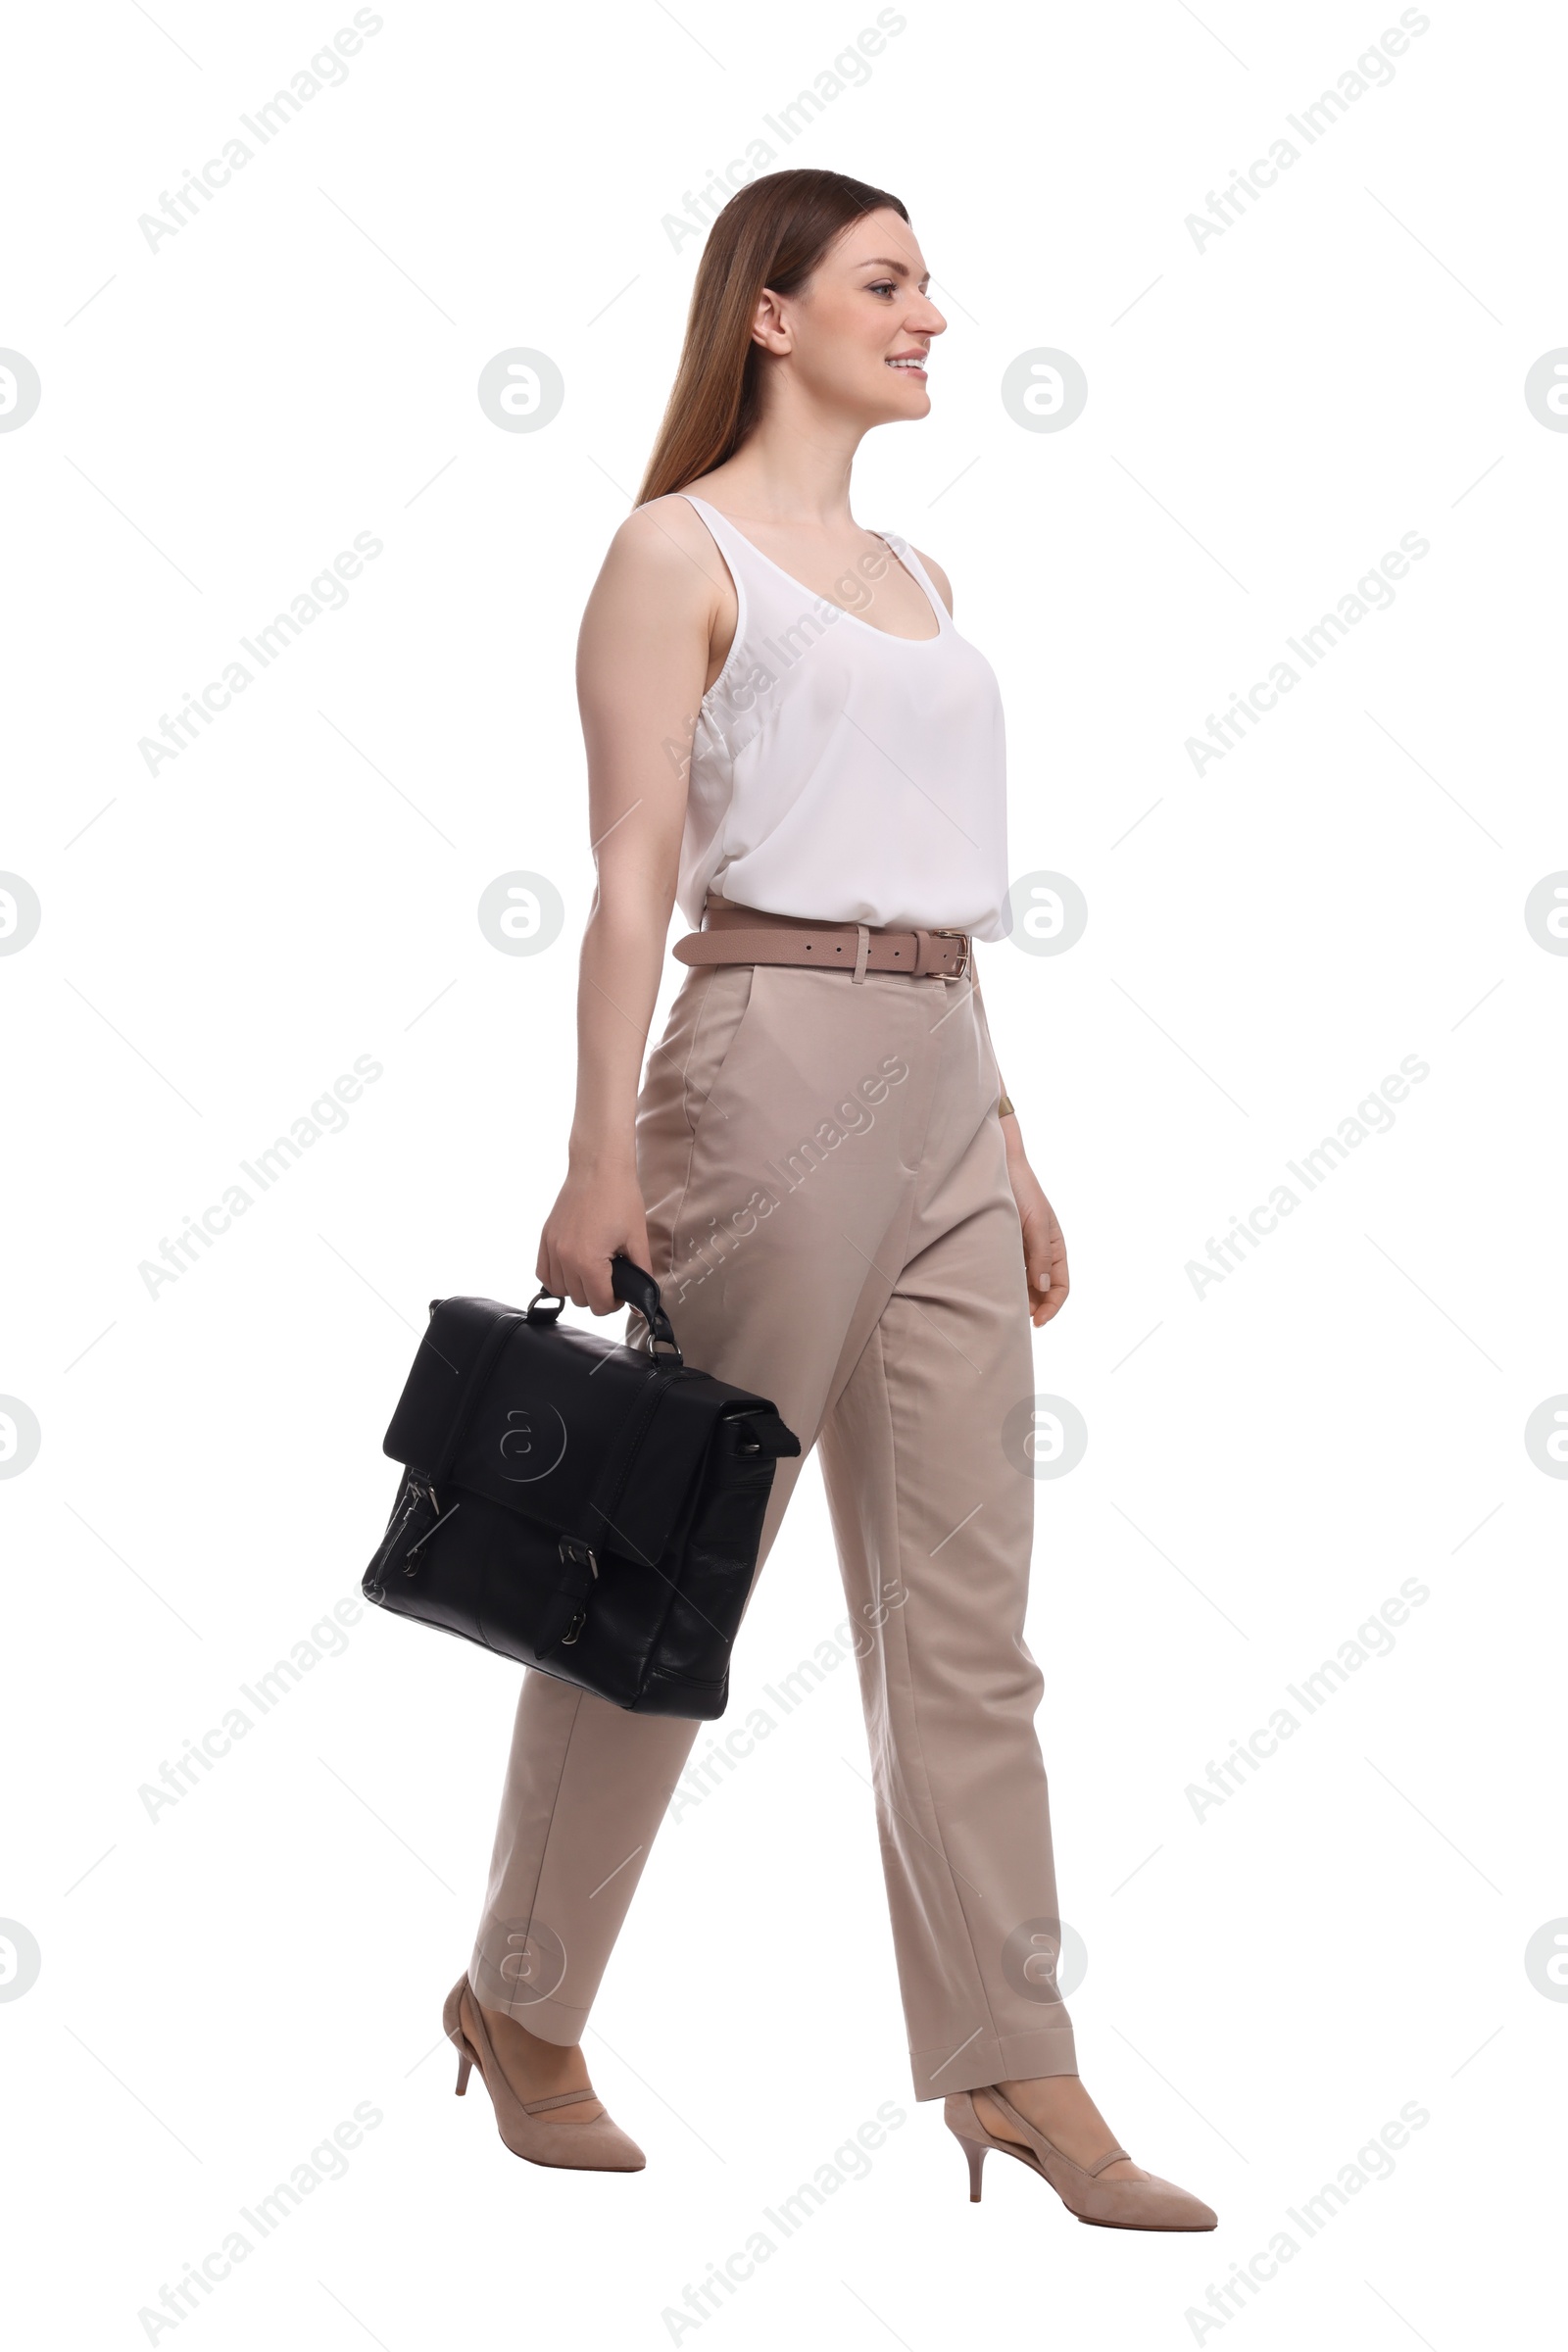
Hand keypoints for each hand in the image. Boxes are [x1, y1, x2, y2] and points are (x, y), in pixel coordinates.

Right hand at [538, 1162, 650, 1316]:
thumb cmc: (621, 1198)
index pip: (599, 1304)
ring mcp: (552, 1247)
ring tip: (594, 1272)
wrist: (599, 1167)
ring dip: (577, 1288)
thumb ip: (641, 1275)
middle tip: (612, 1279)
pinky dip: (557, 1277)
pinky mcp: (545, 1237)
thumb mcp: (638, 1239)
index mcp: (588, 1261)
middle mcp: (565, 1257)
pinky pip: (543, 1272)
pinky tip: (573, 1269)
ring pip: (560, 1289)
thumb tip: (643, 1302)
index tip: (622, 1292)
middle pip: (580, 1299)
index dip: (614, 1303)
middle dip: (598, 1295)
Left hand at [1002, 1131, 1068, 1325]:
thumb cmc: (1020, 1189)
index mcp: (1055, 1245)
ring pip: (1024, 1283)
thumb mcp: (1034, 1222)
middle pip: (1042, 1289)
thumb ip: (1040, 1255)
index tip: (1038, 1321)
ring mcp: (1021, 1249)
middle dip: (1034, 1308)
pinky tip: (993, 1291)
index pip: (1061, 1285)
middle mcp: (1040, 1251)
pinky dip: (1004, 1284)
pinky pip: (1006, 1271)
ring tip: (1005, 1311)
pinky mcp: (1002, 1245)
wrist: (996, 1166)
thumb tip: (1043, 1288)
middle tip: (1017, 1322)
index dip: (1053, 1305)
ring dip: (1019, 1298)